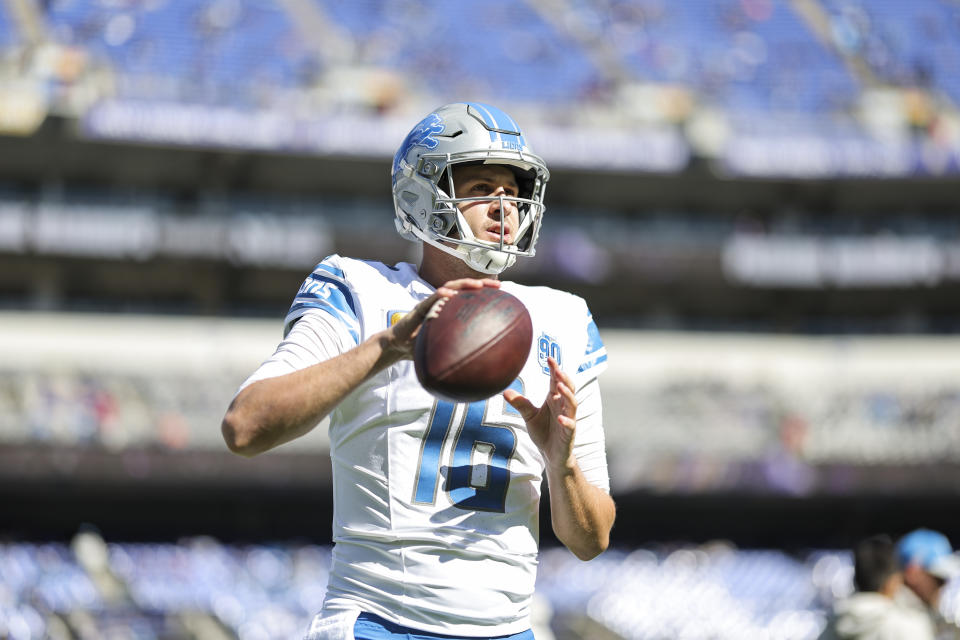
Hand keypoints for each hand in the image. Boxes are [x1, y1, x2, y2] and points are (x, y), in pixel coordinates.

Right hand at [386, 278, 500, 359]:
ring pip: (450, 287)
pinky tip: (449, 294)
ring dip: (465, 284)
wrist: (399, 347)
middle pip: (464, 288)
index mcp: (450, 311)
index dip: (485, 294)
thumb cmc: (422, 348)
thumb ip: (458, 357)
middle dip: (481, 284)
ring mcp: (432, 303)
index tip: (502, 294)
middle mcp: (442, 303)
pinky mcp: (420, 307)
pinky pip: (431, 298)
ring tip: (478, 284)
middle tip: (498, 286)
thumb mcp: (444, 352)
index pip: (470, 298)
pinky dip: (441, 294)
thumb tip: (478, 374)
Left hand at [504, 357, 576, 469]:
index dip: (555, 370)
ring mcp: (568, 419)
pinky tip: (559, 418)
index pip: (556, 381)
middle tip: (556, 369)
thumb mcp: (529, 416)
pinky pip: (570, 425)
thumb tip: (504, 391)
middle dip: (563, 378)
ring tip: (559, 387)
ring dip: (567, 395)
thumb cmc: (543, 432)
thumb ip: (521, 404)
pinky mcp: (569, 433)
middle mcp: (563, 406)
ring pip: (572, 404)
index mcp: (554, 400)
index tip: (549, 358)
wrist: (552, 455)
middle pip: (568, 388)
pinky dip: (566, 421)